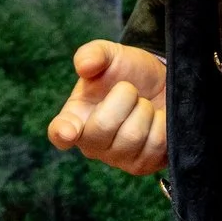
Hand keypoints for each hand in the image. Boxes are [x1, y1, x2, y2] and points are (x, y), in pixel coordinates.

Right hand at [46, 40, 168, 175]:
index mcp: (75, 116)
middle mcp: (92, 144)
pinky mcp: (142, 166)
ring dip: (145, 110)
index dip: (63, 132)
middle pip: (103, 127)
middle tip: (130, 89)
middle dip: (124, 98)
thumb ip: (93, 53)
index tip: (69, 131)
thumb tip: (84, 66)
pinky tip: (156, 119)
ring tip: (143, 105)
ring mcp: (117, 158)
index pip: (59, 132)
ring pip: (133, 137)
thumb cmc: (128, 72)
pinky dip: (161, 124)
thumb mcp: (110, 55)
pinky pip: (156, 146)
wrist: (162, 85)